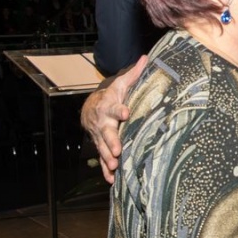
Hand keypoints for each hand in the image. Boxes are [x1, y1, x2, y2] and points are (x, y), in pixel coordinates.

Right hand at [80, 56, 146, 182]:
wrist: (91, 108)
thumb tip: (146, 57)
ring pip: (102, 148)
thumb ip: (134, 74)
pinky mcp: (100, 146)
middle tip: (117, 150)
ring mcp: (100, 136)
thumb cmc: (111, 95)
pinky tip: (111, 180)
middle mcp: (103, 122)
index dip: (120, 109)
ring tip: (114, 167)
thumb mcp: (121, 83)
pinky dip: (104, 170)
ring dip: (107, 158)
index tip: (126, 112)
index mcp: (109, 106)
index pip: (114, 107)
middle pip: (106, 132)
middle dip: (111, 141)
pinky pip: (101, 159)